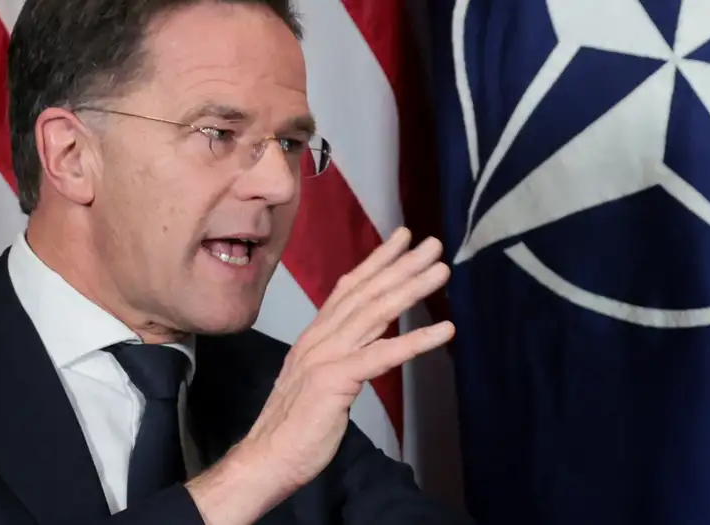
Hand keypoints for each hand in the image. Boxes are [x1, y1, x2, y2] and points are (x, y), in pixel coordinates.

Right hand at [242, 226, 453, 489]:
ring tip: (441, 270)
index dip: (376, 262)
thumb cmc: (293, 428)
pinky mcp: (335, 380)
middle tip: (432, 243)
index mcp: (315, 337)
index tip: (402, 240)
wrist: (265, 459)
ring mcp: (326, 356)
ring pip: (375, 313)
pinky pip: (382, 355)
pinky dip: (416, 340)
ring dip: (411, 288)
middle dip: (401, 264)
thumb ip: (337, 358)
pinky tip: (444, 331)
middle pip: (366, 293)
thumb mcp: (317, 382)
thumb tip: (360, 348)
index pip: (349, 289)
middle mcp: (320, 338)